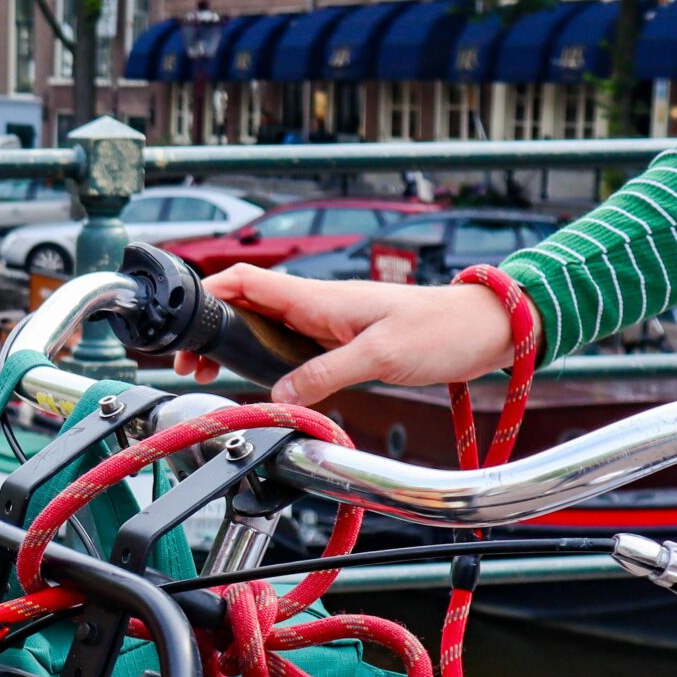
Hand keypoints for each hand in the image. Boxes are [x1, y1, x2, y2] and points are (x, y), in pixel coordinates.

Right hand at [172, 264, 522, 405]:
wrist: (490, 328)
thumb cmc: (444, 330)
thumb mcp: (381, 356)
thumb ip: (325, 374)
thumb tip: (280, 396)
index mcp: (319, 298)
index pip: (247, 281)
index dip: (209, 295)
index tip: (186, 324)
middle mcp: (319, 306)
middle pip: (247, 307)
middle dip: (213, 331)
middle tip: (194, 366)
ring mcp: (331, 322)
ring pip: (268, 328)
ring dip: (238, 347)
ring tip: (218, 375)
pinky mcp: (346, 340)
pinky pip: (294, 346)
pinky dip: (270, 360)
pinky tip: (268, 382)